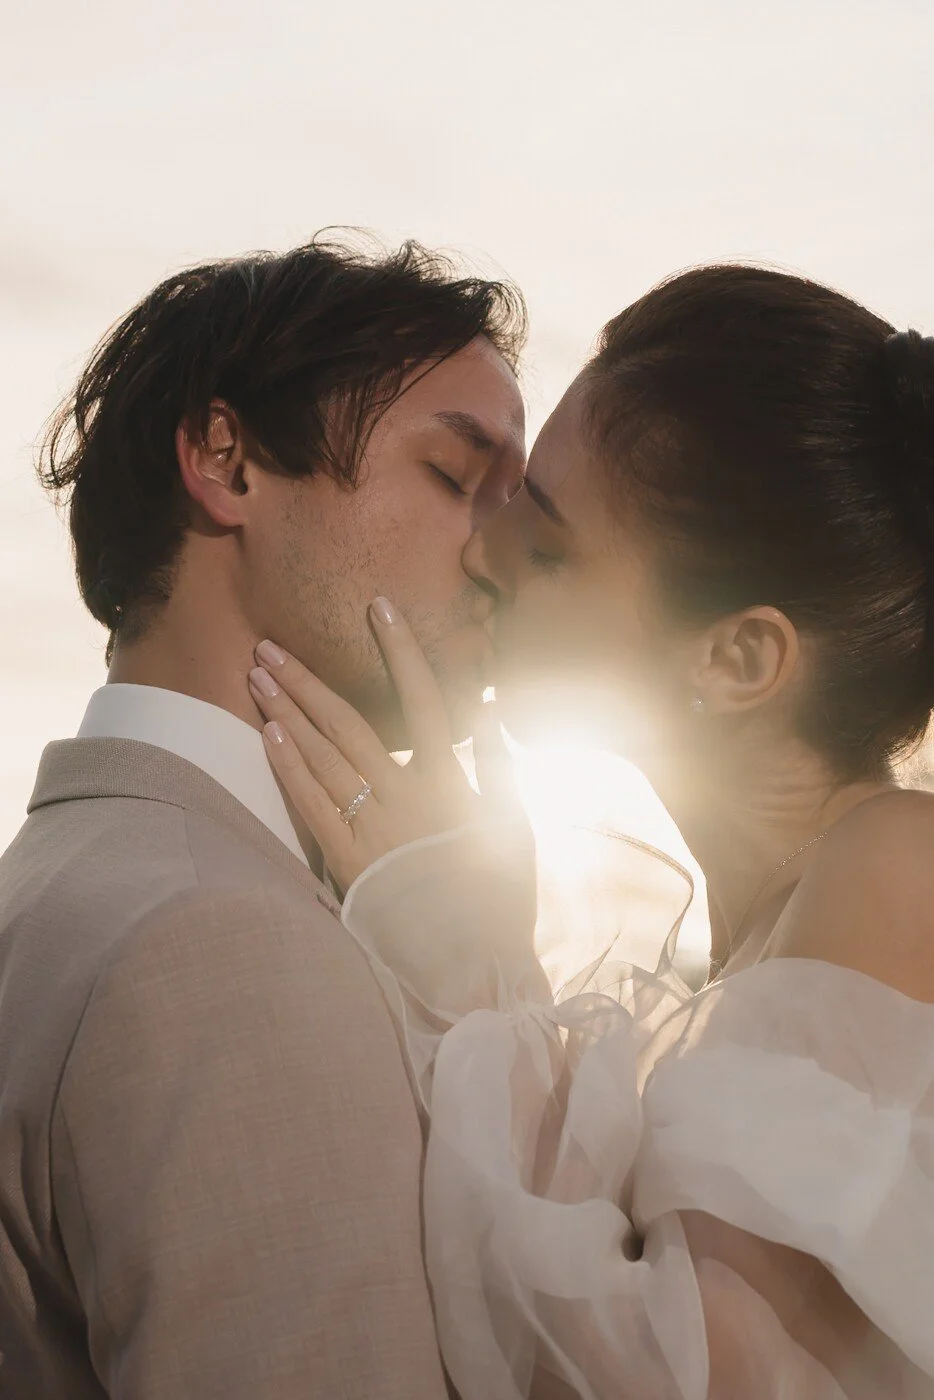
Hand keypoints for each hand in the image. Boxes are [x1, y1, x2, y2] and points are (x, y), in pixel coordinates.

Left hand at [247, 598, 518, 892]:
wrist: (472, 957)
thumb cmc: (498, 891)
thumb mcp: (513, 822)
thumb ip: (499, 762)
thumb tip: (488, 706)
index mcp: (448, 780)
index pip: (425, 699)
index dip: (402, 650)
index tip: (378, 606)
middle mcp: (403, 794)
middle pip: (348, 723)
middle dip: (307, 682)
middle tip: (270, 647)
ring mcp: (370, 825)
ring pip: (321, 756)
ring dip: (287, 713)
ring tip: (256, 677)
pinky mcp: (346, 859)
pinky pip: (310, 805)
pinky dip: (288, 767)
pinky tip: (267, 734)